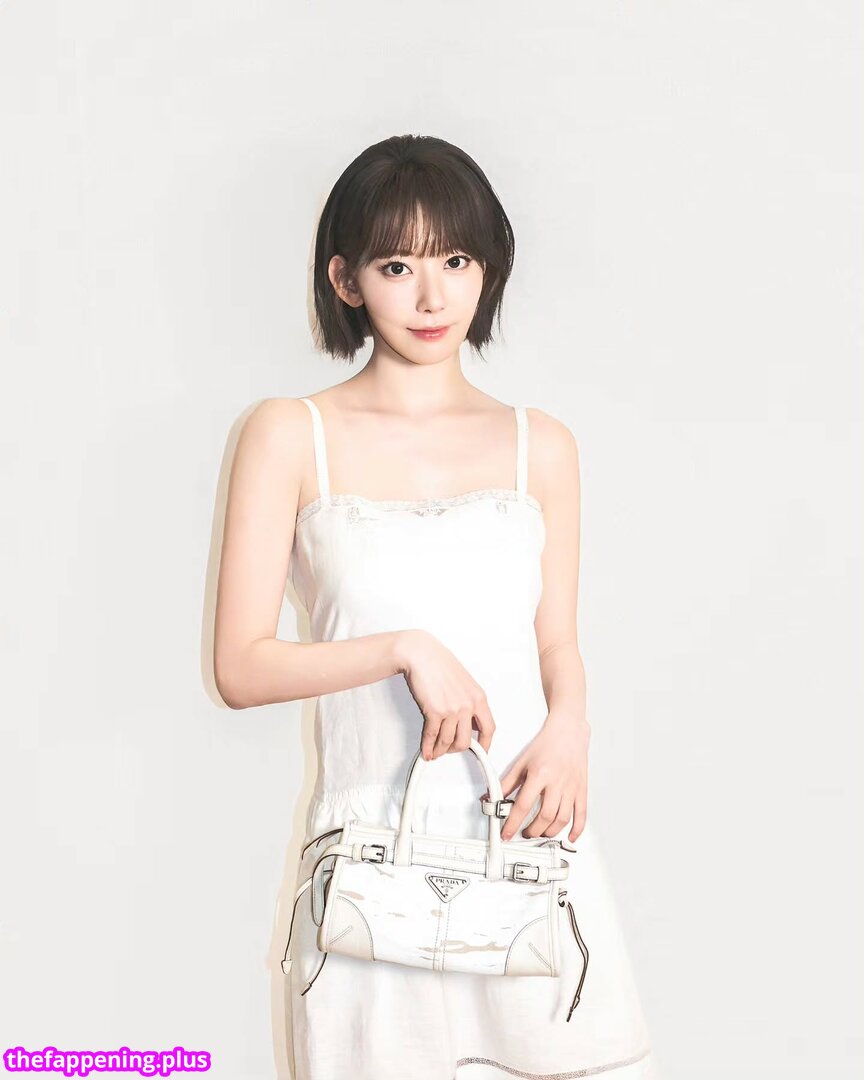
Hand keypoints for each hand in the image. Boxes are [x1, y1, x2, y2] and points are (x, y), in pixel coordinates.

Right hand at [398, 629, 495, 759]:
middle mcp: (468, 705)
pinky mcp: (434, 711)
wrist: (422, 654)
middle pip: (466, 741)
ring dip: (440, 750)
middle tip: (450, 749)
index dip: (485, 745)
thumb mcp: (465, 683)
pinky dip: (428, 746)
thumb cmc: (440, 664)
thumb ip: (469, 703)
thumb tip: (468, 723)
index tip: (480, 751)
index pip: (489, 729)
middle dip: (456, 750)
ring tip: (436, 751)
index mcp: (478, 698)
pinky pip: (432, 736)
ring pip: (448, 741)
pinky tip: (427, 750)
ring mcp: (452, 710)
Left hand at [497, 715, 589, 843]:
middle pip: (545, 816)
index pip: (523, 805)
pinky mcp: (582, 789)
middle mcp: (557, 782)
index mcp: (539, 774)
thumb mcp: (522, 761)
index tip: (507, 833)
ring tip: (540, 833)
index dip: (513, 823)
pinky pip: (582, 814)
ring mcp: (571, 787)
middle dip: (532, 830)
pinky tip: (569, 836)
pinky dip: (577, 829)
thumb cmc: (547, 744)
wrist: (568, 731)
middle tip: (524, 833)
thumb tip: (493, 796)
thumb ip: (508, 781)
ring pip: (562, 819)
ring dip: (549, 832)